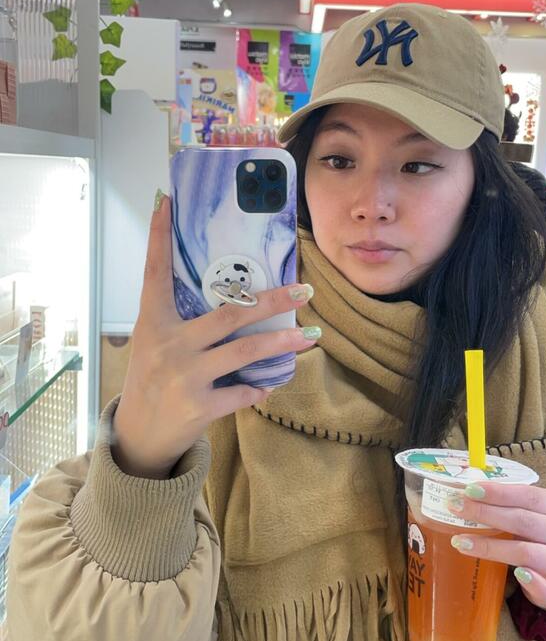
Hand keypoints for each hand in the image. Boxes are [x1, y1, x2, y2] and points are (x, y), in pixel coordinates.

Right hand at [112, 193, 318, 478]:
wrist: (138, 436)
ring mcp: (185, 377)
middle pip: (229, 314)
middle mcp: (170, 346)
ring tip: (312, 336)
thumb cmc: (151, 380)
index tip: (166, 203)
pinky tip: (269, 385)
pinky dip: (259, 388)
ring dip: (283, 344)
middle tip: (305, 288)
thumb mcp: (156, 344)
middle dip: (272, 300)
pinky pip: (243, 392)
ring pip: (246, 352)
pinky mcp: (199, 407)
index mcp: (154, 323)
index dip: (158, 237)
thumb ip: (182, 320)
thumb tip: (229, 293)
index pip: (155, 273)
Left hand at [447, 482, 545, 612]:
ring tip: (460, 542)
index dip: (498, 492)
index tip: (469, 489)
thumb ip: (504, 505)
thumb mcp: (529, 513)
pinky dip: (535, 583)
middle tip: (455, 508)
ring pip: (526, 552)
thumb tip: (462, 495)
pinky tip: (518, 575)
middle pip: (523, 521)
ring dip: (491, 547)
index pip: (527, 495)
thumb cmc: (536, 535)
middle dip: (486, 513)